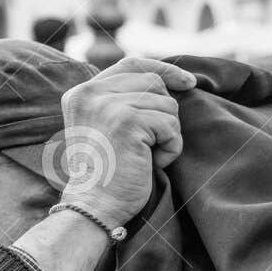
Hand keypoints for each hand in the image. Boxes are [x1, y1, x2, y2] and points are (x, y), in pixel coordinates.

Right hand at [57, 57, 195, 228]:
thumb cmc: (107, 176)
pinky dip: (171, 147)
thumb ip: (123, 101)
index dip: (164, 69)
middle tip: (150, 143)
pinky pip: (171, 124)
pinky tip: (151, 163)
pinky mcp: (127, 121)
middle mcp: (91, 92)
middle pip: (154, 82)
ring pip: (167, 104)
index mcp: (82, 92)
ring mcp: (108, 105)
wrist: (94, 207)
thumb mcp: (107, 128)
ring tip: (146, 156)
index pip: (132, 64)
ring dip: (168, 134)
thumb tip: (172, 81)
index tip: (188, 81)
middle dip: (165, 113)